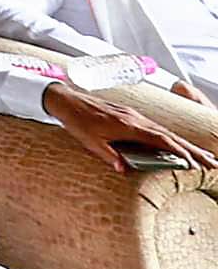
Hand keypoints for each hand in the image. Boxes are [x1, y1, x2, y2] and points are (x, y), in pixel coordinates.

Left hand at [43, 81, 212, 170]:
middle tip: (212, 162)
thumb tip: (124, 169)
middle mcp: (135, 118)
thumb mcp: (90, 142)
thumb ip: (109, 155)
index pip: (160, 139)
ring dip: (184, 144)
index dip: (178, 150)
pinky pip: (156, 128)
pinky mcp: (130, 115)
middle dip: (192, 149)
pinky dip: (170, 137)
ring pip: (165, 131)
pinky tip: (177, 145)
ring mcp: (133, 115)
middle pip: (169, 135)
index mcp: (128, 125)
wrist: (65, 99)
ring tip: (202, 156)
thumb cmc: (77, 121)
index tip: (194, 162)